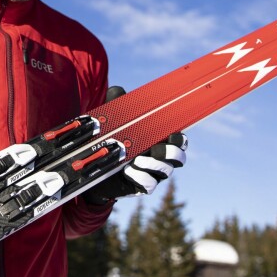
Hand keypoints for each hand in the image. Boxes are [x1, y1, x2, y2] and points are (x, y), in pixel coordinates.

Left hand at [83, 86, 186, 204]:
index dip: (180, 139)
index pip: (179, 140)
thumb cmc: (112, 140)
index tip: (171, 134)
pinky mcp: (141, 186)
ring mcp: (152, 173)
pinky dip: (140, 176)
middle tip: (155, 148)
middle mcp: (159, 158)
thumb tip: (116, 89)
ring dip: (153, 163)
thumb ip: (117, 105)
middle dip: (171, 153)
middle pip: (179, 158)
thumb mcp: (113, 121)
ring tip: (137, 159)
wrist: (96, 168)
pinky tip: (128, 170)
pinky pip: (148, 184)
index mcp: (158, 141)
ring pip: (165, 171)